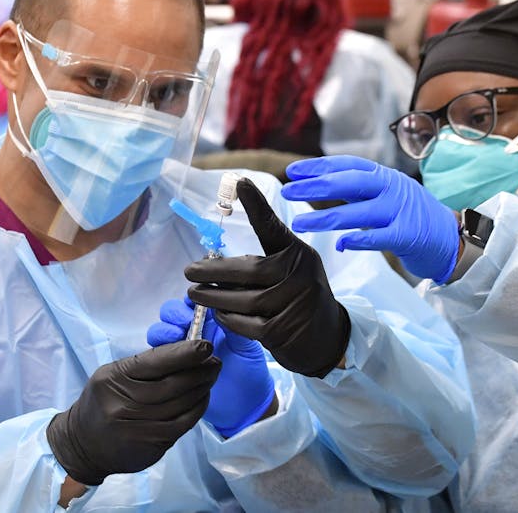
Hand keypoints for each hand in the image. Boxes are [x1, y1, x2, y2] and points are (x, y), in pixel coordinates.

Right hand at [46, 341, 219, 485]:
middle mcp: (124, 405)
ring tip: (211, 376)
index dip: (184, 353)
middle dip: (200, 370)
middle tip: (215, 361)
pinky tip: (203, 397)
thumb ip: (143, 365)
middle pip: (173, 384)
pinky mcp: (150, 446)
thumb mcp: (113, 375)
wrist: (83, 444)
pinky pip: (182, 424)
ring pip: (181, 404)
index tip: (206, 345)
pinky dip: (197, 408)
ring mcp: (138, 429)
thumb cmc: (102, 401)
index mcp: (114, 380)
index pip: (155, 363)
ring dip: (202, 388)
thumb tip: (184, 352)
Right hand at [148, 298, 275, 436]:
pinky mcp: (170, 370)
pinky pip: (156, 357)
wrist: (245, 407)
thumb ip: (234, 326)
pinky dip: (159, 353)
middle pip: (171, 314)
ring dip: (163, 331)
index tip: (193, 306)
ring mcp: (180, 351)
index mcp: (211, 321)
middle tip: (183, 322)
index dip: (189, 299)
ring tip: (176, 338)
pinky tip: (172, 359)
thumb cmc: (250, 373)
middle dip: (173, 314)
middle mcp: (192, 332)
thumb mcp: (246, 347)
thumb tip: (221, 302)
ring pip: (159, 333)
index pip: (193, 301)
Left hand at [186, 178, 350, 378]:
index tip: (239, 182)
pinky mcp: (283, 331)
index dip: (256, 205)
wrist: (327, 336)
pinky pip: (245, 324)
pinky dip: (227, 319)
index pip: (273, 227)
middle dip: (213, 271)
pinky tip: (218, 314)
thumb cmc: (299, 296)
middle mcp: (300, 275)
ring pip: (243, 299)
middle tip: (189, 272)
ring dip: (214, 297)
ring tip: (196, 293)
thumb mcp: (292, 269)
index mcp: (299, 254)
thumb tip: (218, 256)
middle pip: (248, 269)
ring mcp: (294, 304)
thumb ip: (265, 259)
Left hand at [281, 155, 459, 283]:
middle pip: (349, 183)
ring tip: (300, 224)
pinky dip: (359, 239)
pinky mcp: (408, 235)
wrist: (451, 238)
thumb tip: (317, 184)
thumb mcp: (385, 195)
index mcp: (384, 176)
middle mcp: (391, 188)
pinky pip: (379, 237)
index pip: (347, 165)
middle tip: (288, 191)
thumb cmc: (410, 216)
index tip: (292, 172)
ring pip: (358, 212)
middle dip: (316, 186)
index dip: (318, 166)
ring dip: (325, 218)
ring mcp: (400, 211)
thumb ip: (357, 190)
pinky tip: (340, 243)